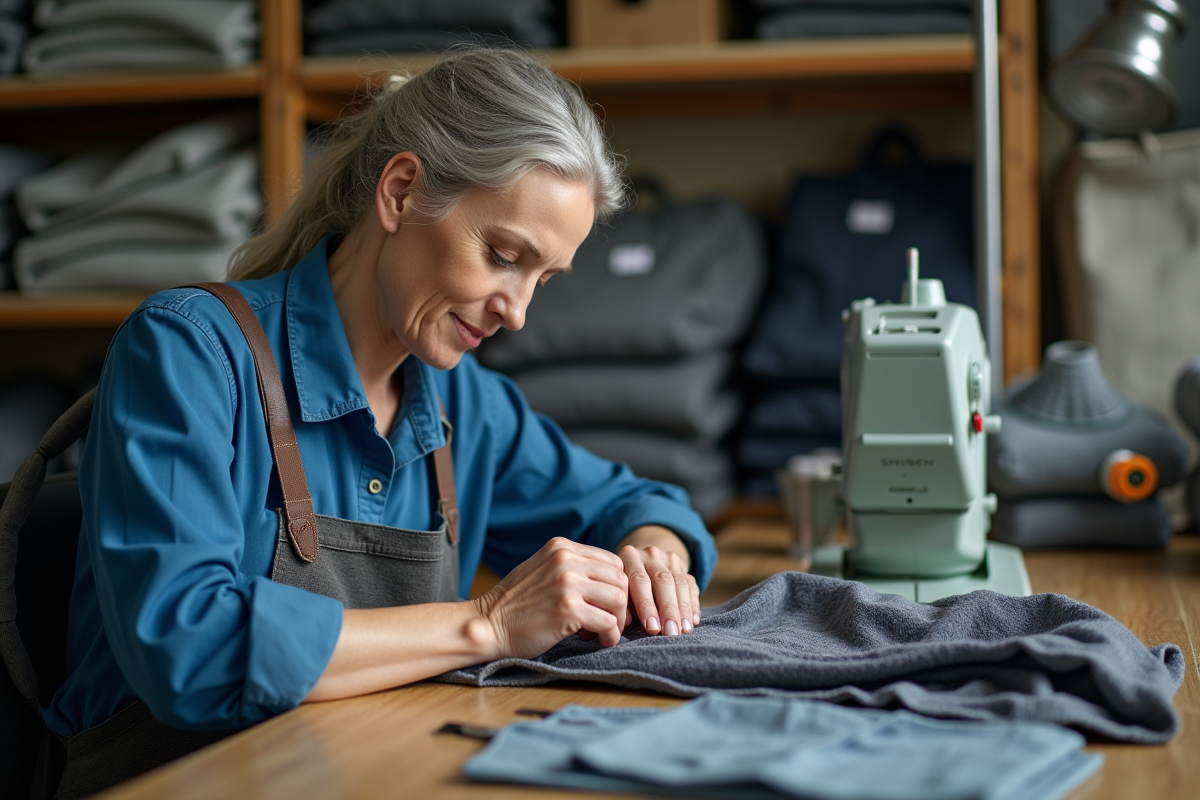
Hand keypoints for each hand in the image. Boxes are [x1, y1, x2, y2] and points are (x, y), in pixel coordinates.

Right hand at [474, 537, 628, 658]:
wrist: (487, 624)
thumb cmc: (515, 603)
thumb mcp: (542, 569)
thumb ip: (570, 566)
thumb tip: (607, 579)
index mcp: (562, 547)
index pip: (612, 561)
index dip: (616, 586)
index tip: (608, 605)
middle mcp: (566, 560)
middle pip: (620, 579)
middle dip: (621, 604)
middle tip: (610, 622)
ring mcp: (567, 583)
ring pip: (618, 599)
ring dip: (617, 621)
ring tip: (604, 632)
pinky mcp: (568, 610)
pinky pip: (608, 622)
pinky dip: (609, 635)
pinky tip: (599, 641)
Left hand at [617, 526, 699, 636]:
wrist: (637, 562)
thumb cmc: (622, 586)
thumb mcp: (617, 589)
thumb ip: (619, 604)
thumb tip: (622, 625)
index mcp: (629, 557)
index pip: (640, 580)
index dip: (646, 605)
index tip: (653, 628)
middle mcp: (650, 555)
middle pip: (663, 580)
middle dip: (668, 609)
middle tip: (671, 632)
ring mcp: (668, 558)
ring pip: (680, 583)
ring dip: (683, 609)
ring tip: (684, 630)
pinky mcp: (682, 566)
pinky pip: (691, 585)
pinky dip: (693, 604)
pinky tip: (693, 621)